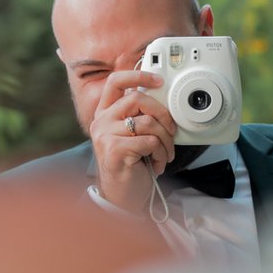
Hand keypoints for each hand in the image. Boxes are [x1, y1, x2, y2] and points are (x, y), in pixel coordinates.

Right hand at [88, 70, 175, 215]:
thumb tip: (165, 105)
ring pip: (147, 122)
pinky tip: (157, 163)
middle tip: (171, 131)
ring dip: (165, 140)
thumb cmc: (130, 167)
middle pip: (137, 99)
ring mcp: (105, 135)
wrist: (121, 198)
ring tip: (165, 154)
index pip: (116, 81)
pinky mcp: (114, 151)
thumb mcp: (133, 136)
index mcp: (105, 113)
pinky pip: (149, 142)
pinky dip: (161, 154)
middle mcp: (101, 121)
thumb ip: (140, 117)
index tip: (158, 80)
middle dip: (163, 114)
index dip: (138, 74)